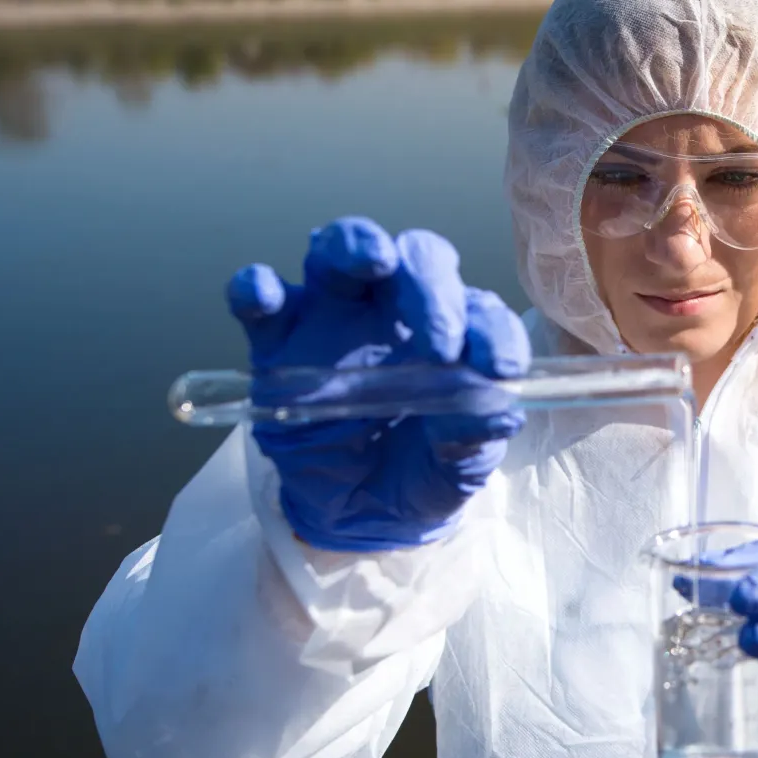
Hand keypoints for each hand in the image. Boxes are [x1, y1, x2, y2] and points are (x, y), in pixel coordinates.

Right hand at [226, 217, 530, 551]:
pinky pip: (258, 301)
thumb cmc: (422, 468)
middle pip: (415, 258)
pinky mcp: (277, 344)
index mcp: (452, 330)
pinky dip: (256, 288)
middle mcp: (393, 309)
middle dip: (431, 287)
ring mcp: (331, 319)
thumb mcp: (459, 465)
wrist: (360, 513)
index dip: (493, 332)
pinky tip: (264, 295)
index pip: (477, 308)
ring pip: (337, 251)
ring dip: (354, 244)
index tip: (501, 370)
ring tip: (374, 259)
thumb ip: (473, 435)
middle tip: (440, 345)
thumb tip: (497, 408)